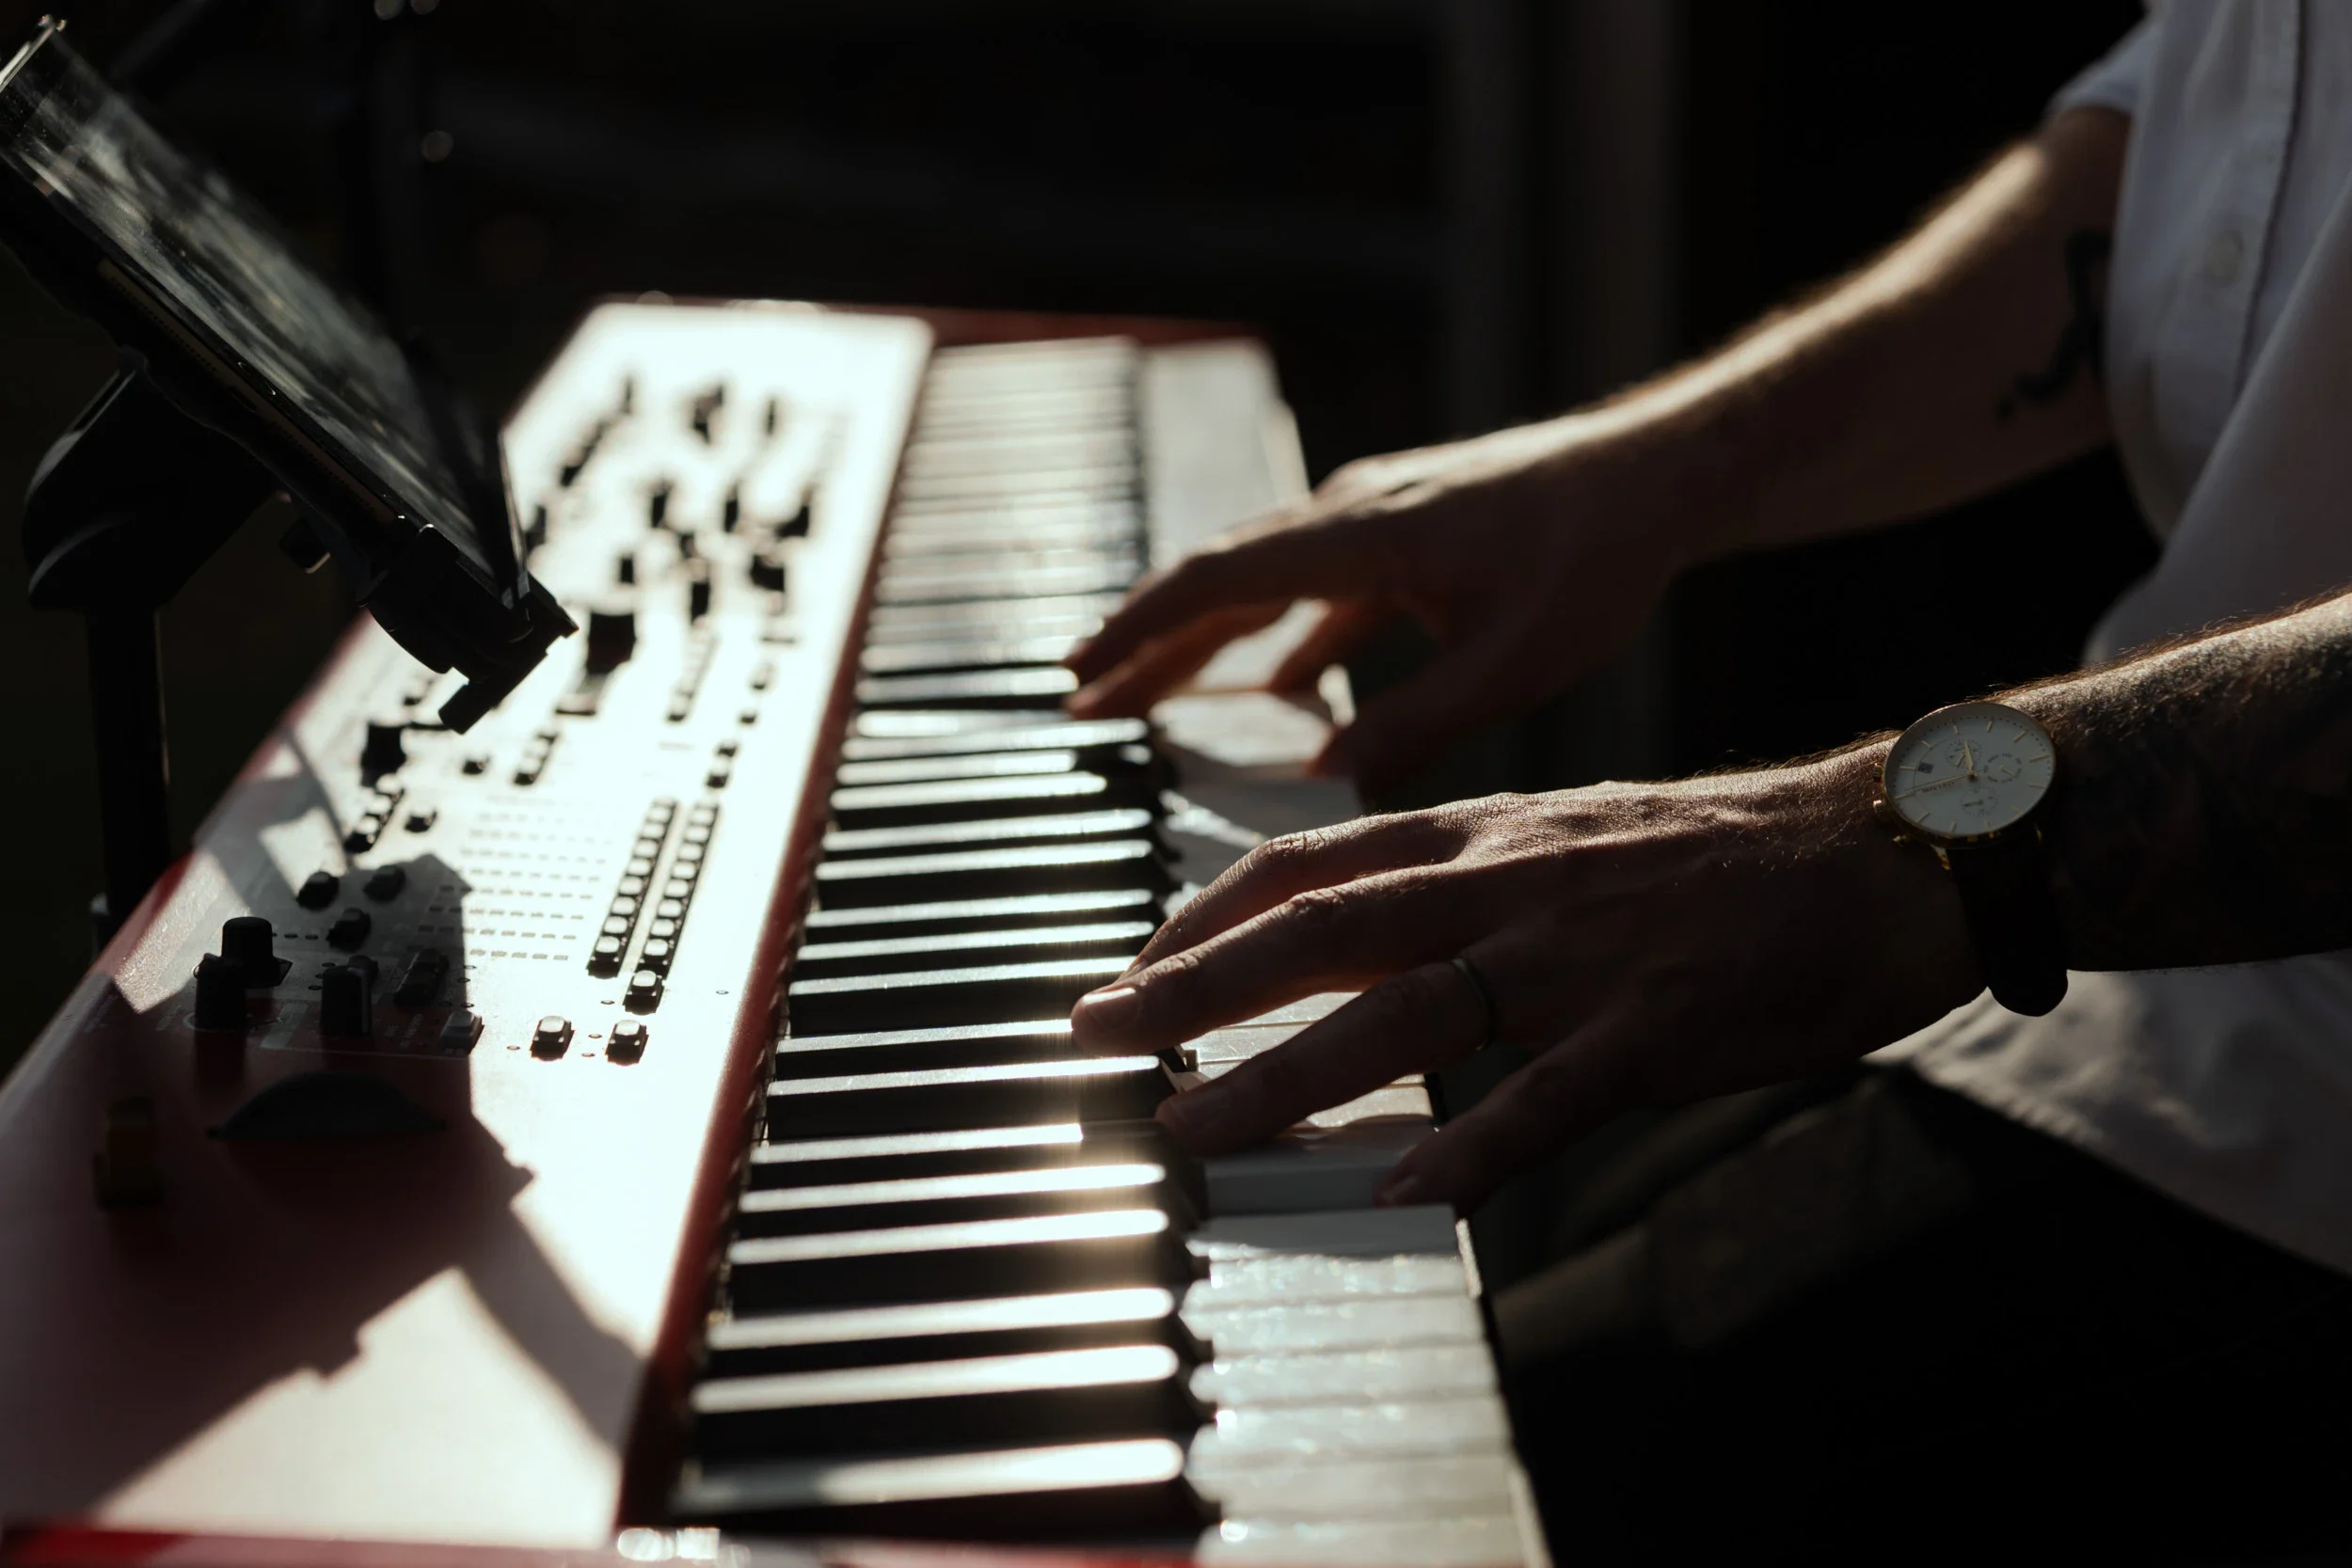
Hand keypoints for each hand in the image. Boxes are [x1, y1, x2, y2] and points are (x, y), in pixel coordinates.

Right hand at [1062, 418, 1696, 791]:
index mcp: (1359, 537)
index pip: (1218, 581)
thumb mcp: (1506, 665)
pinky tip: (1276, 690)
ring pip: (1262, 580)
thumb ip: (1412, 728)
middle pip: (1219, 578)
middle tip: (1081, 695)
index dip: (1142, 631)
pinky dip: (1281, 636)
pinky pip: (1318, 588)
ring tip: (1145, 692)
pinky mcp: (1405, 531)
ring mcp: (1374, 517)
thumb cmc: (1593, 561)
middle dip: (1146, 640)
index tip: (1082, 674)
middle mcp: (1350, 513)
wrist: (1658, 475)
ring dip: (1204, 637)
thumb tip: (1324, 780)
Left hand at [1070, 747, 1982, 1209]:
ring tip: (1197, 1130)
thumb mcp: (1565, 832)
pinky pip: (1548, 1099)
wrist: (1878, 847)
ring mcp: (1580, 953)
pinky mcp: (1656, 1026)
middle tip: (1096, 1038)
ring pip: (1406, 1015)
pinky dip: (1472, 1146)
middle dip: (1194, 987)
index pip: (1308, 865)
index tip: (1130, 969)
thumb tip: (1361, 931)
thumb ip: (1461, 875)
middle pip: (1322, 930)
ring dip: (1286, 1075)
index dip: (1204, 919)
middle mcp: (1511, 878)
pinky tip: (1401, 1192)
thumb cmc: (1715, 855)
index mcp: (1484, 830)